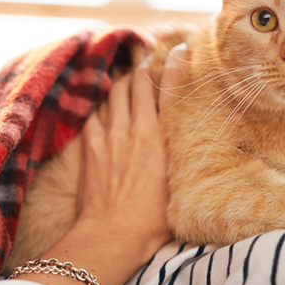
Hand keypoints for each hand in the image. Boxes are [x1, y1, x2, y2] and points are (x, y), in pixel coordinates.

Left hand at [77, 46, 184, 262]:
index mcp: (164, 139)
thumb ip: (184, 161)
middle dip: (143, 68)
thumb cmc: (153, 221)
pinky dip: (100, 105)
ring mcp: (111, 135)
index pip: (171, 89)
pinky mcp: (91, 145)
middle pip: (139, 82)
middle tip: (148, 64)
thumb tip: (193, 152)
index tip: (181, 50)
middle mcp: (138, 130)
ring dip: (122, 82)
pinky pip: (94, 113)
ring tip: (127, 79)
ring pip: (115, 92)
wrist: (113, 235)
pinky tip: (103, 107)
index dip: (176, 65)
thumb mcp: (181, 186)